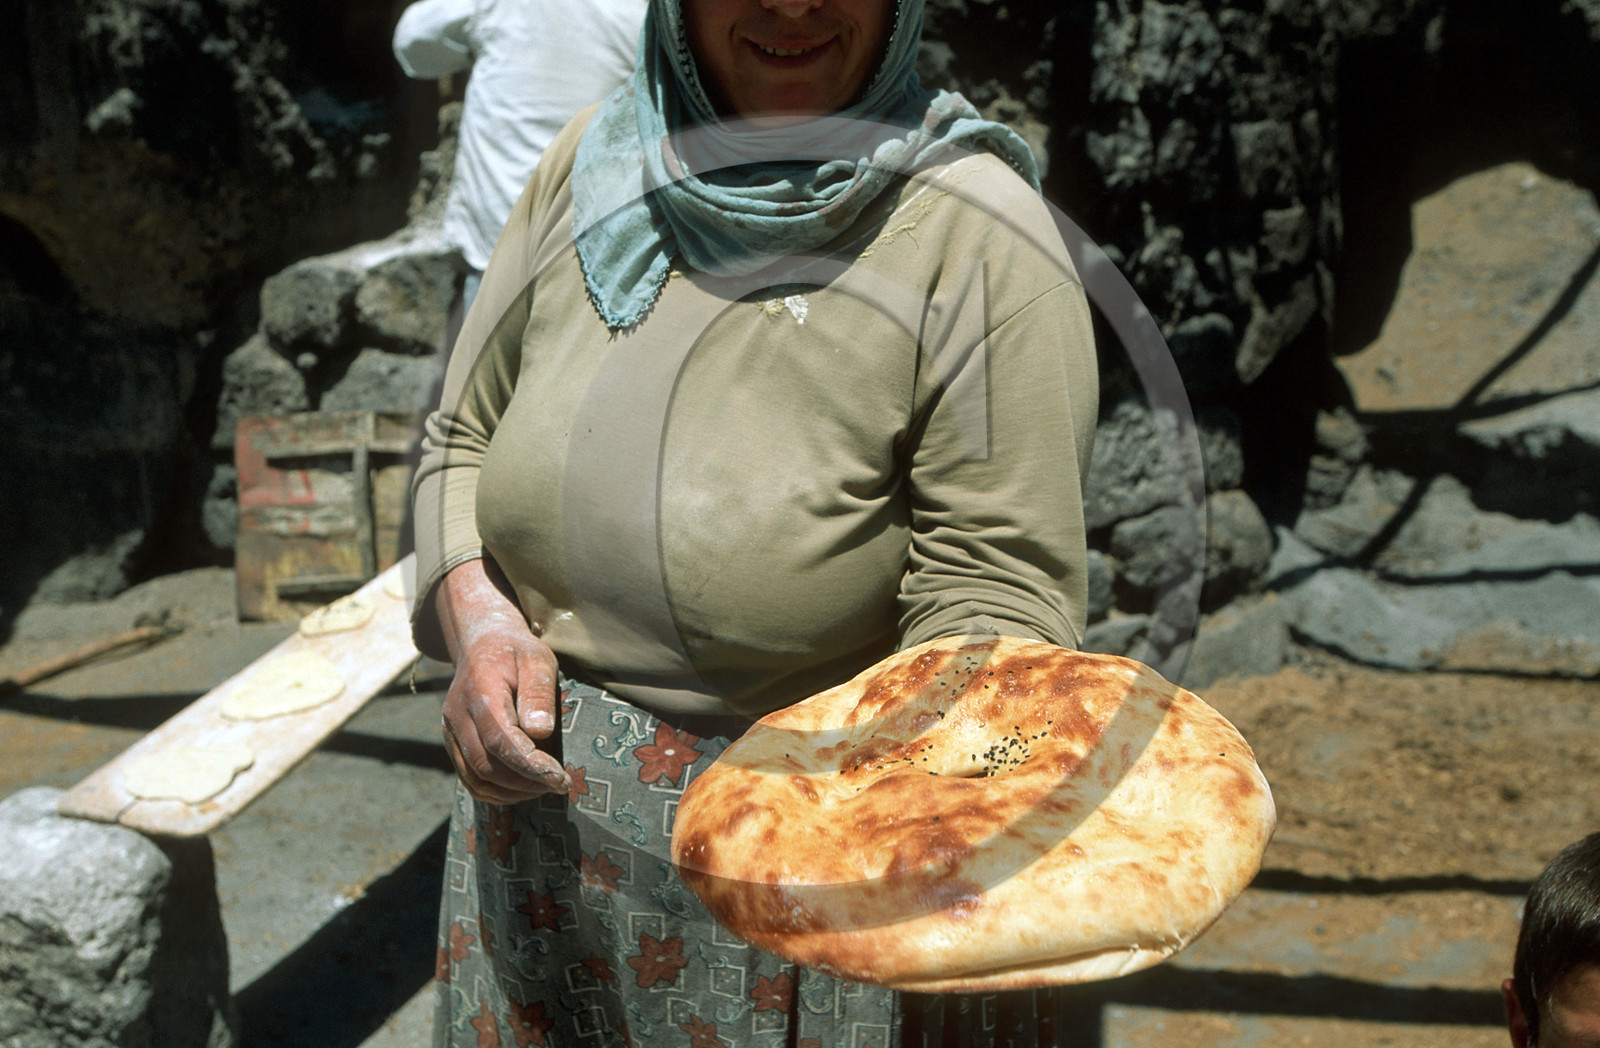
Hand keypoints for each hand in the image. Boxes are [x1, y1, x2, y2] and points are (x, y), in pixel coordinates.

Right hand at [435, 559, 571, 802]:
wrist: (483, 644)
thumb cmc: (516, 652)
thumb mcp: (537, 660)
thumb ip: (538, 693)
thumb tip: (541, 732)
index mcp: (480, 691)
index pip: (501, 740)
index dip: (530, 765)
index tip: (559, 777)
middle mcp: (458, 714)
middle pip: (486, 764)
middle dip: (524, 782)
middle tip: (557, 784)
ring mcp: (450, 729)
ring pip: (474, 776)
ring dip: (510, 792)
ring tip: (542, 788)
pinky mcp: (452, 740)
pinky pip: (467, 776)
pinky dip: (492, 791)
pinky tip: (519, 790)